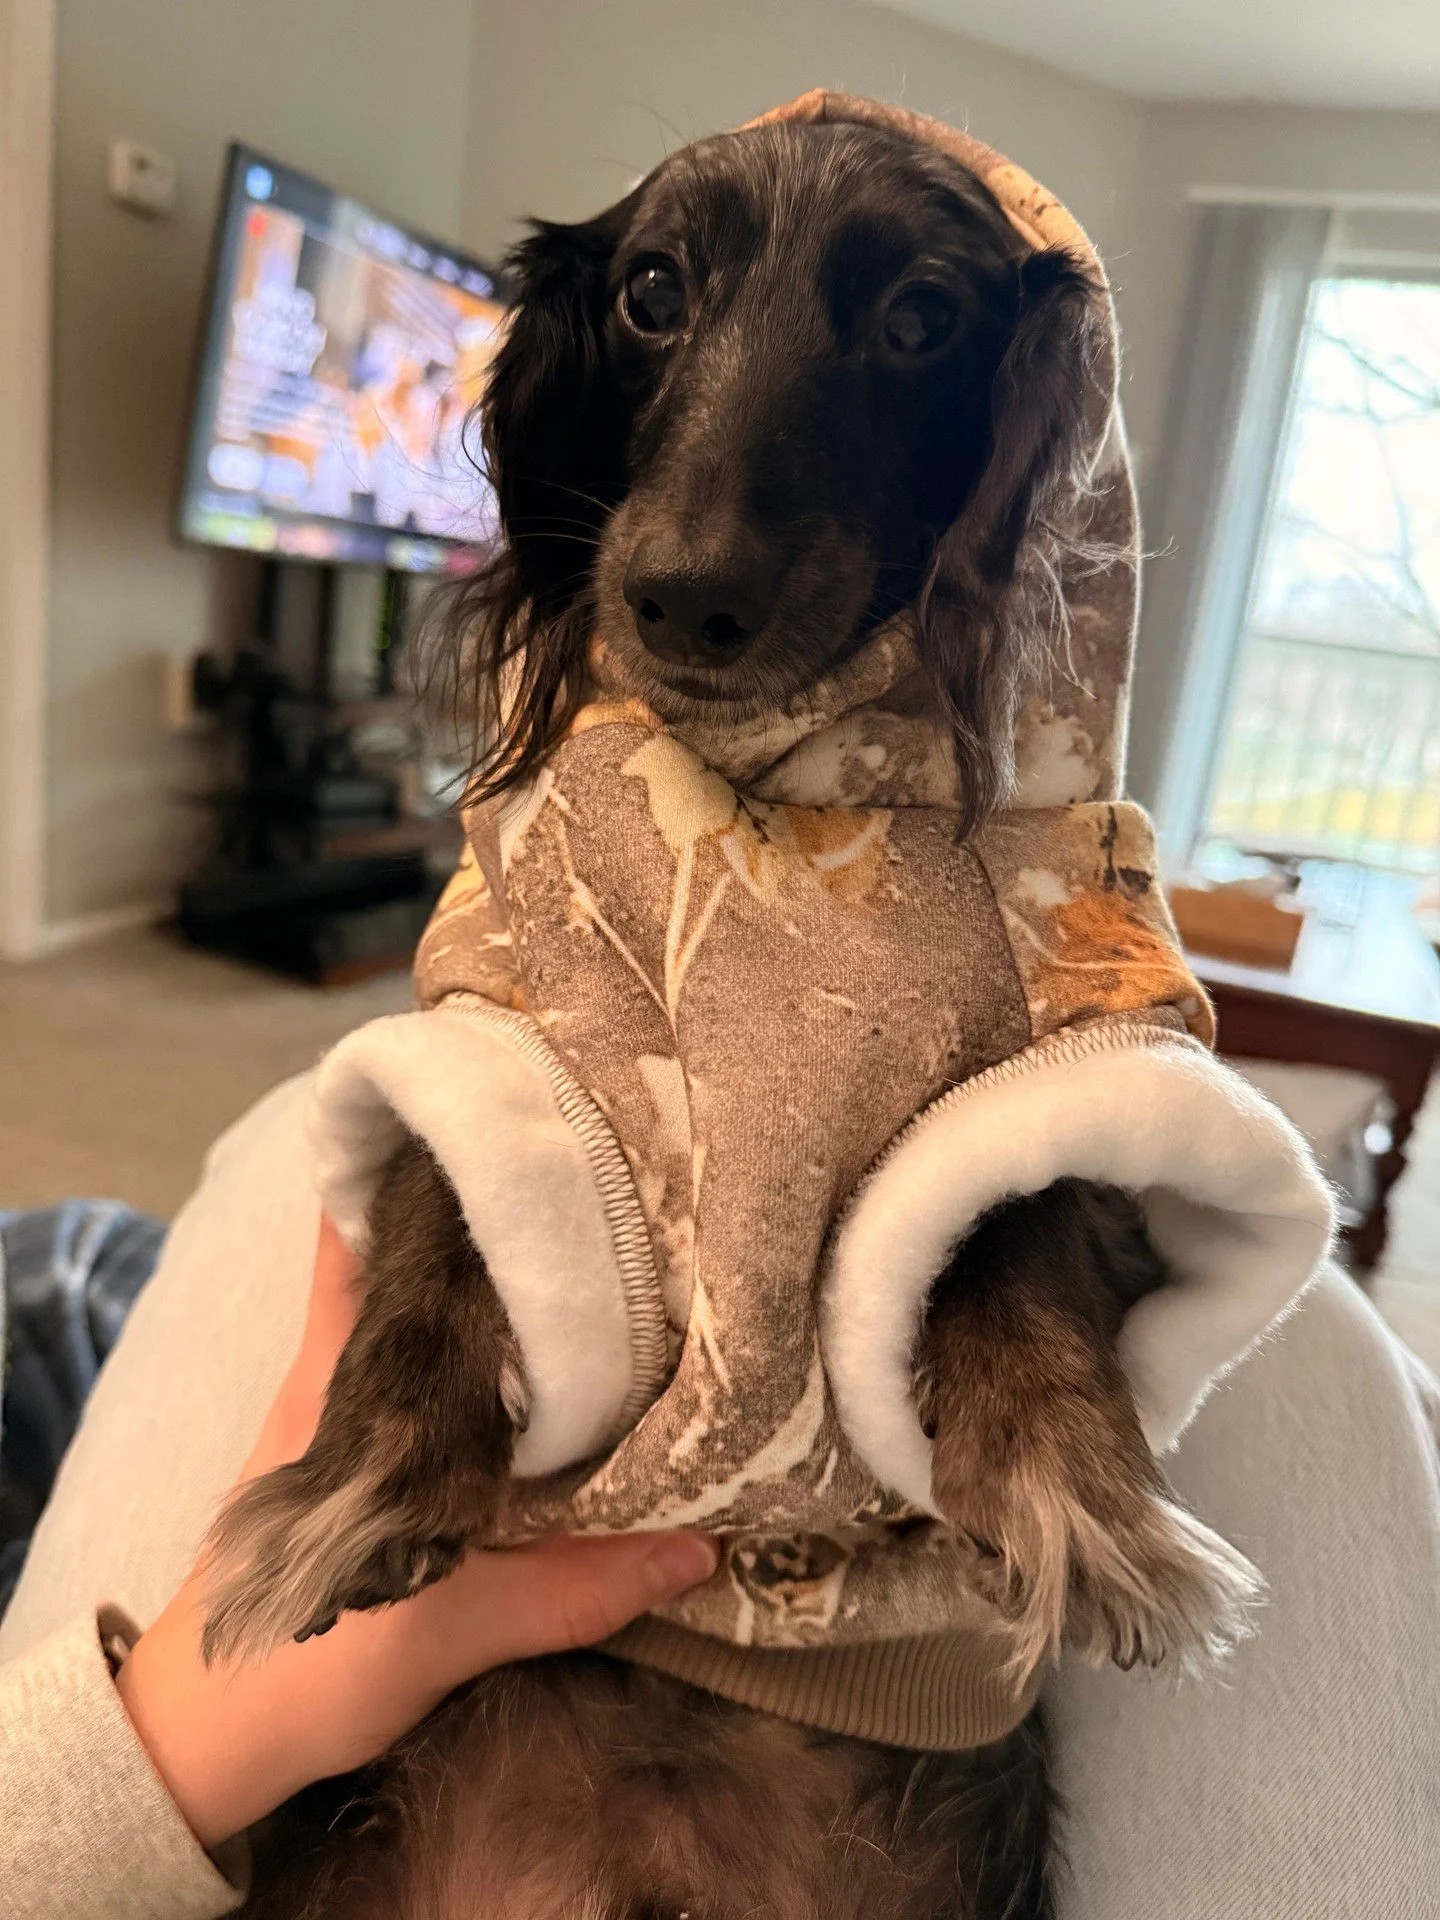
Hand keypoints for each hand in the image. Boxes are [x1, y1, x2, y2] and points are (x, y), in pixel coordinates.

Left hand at [116, 1215, 716, 1851]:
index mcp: (342, 1382)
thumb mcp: (448, 1628)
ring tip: (573, 1249)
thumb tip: (703, 1543)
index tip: (496, 1122)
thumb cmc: (306, 1664)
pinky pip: (407, 1374)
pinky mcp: (344, 1464)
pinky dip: (460, 1349)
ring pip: (405, 1314)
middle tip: (573, 1181)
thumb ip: (573, 1586)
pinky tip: (529, 1357)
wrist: (207, 1741)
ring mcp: (333, 1416)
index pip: (355, 1233)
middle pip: (393, 1258)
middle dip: (470, 1214)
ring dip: (470, 1280)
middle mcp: (334, 1378)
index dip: (412, 1168)